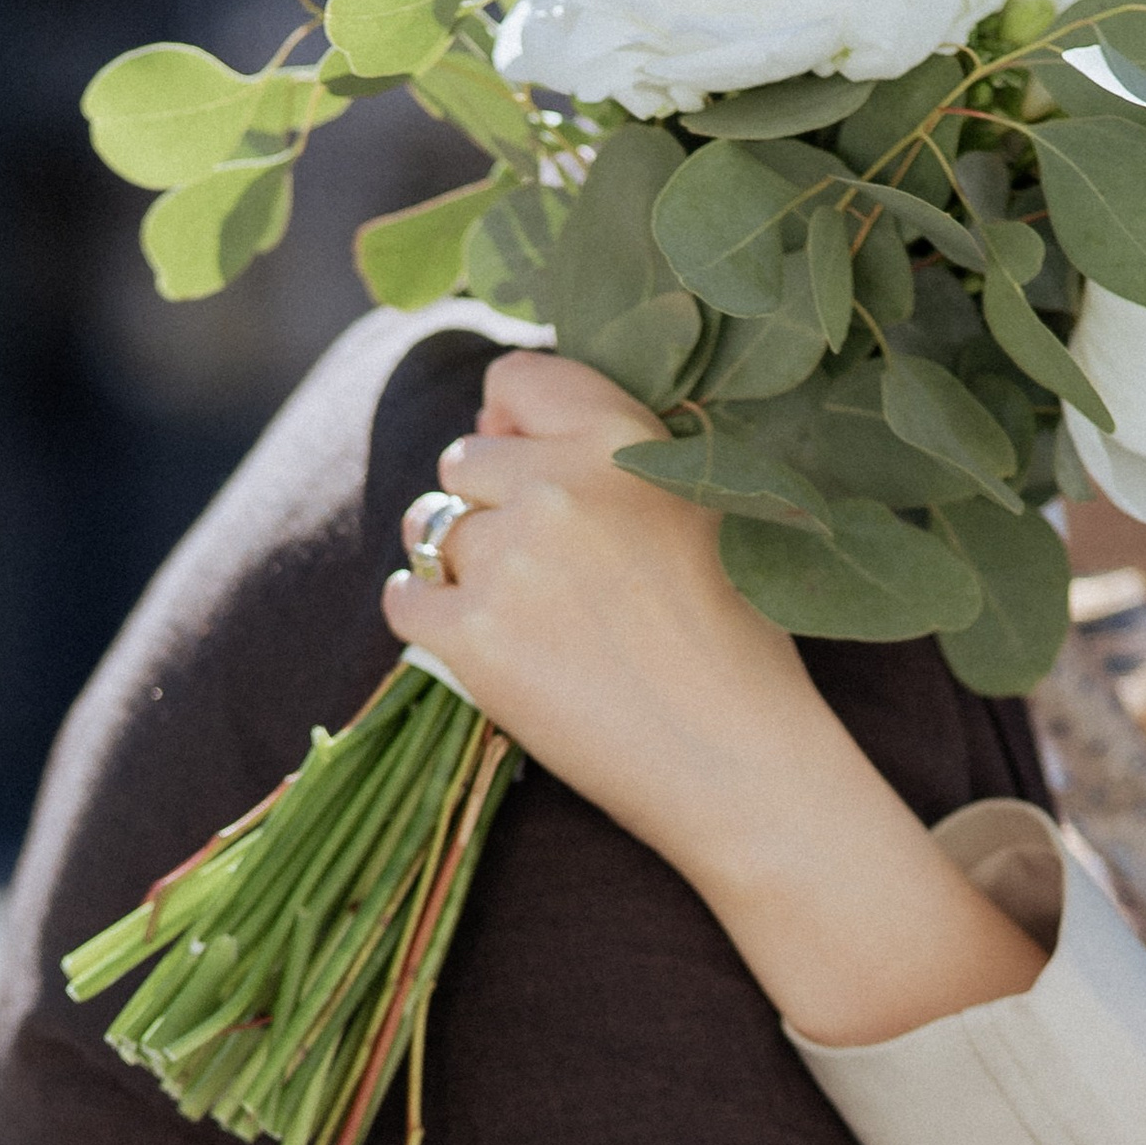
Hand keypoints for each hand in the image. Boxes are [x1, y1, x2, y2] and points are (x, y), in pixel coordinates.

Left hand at [385, 351, 1042, 1044]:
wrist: (741, 765)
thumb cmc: (737, 645)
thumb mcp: (704, 510)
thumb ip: (615, 457)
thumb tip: (493, 427)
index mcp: (623, 441)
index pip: (516, 379)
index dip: (510, 422)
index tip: (527, 467)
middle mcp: (558, 486)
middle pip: (464, 462)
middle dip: (488, 507)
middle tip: (546, 575)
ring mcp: (507, 560)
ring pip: (431, 532)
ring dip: (462, 568)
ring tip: (530, 620)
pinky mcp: (470, 638)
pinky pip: (404, 599)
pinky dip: (432, 621)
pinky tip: (489, 650)